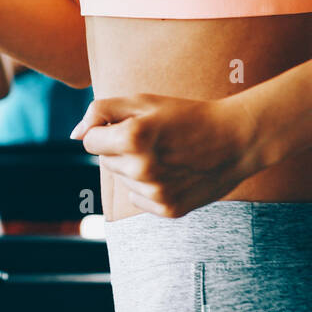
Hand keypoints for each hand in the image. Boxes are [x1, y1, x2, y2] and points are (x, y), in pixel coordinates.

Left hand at [71, 94, 264, 217]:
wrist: (237, 139)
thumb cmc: (186, 115)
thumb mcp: (143, 101)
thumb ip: (101, 110)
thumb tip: (75, 135)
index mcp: (131, 138)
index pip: (89, 141)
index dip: (105, 131)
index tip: (128, 125)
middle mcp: (140, 169)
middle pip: (105, 161)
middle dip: (121, 149)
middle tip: (155, 139)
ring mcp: (154, 193)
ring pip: (123, 180)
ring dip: (136, 168)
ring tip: (167, 155)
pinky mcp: (168, 210)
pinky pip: (139, 198)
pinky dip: (150, 187)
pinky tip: (174, 173)